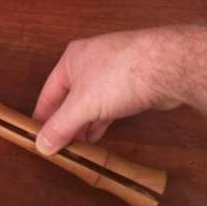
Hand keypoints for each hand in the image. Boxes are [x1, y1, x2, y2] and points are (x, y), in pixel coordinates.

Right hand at [33, 28, 181, 154]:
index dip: (42, 116)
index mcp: (72, 59)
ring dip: (84, 123)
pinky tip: (97, 135)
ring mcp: (113, 70)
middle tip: (59, 146)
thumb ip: (60, 126)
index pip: (48, 92)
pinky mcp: (133, 81)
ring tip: (77, 146)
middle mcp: (90, 61)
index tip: (37, 137)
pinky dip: (101, 119)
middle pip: (70, 97)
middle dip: (65, 122)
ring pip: (91, 101)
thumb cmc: (118, 77)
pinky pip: (109, 103)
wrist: (169, 66)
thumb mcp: (82, 106)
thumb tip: (41, 146)